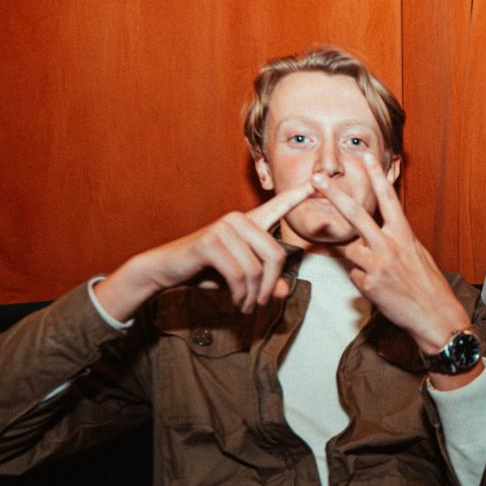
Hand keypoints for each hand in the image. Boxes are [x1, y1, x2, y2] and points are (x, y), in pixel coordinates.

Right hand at [95, 183, 313, 320]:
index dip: (298, 195)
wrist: (166, 271)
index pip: (277, 206)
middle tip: (260, 304)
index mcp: (249, 223)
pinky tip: (236, 301)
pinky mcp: (209, 241)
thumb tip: (284, 291)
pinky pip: (238, 274)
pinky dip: (240, 294)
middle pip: (276, 255)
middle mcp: (238, 219)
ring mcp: (223, 227)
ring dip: (253, 295)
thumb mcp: (241, 280)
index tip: (318, 179)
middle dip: (270, 286)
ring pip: (256, 269)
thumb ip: (264, 283)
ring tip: (246, 305)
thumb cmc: (206, 272)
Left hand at [313, 156, 470, 356]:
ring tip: (377, 271)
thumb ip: (398, 239)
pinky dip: (361, 279)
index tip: (365, 156)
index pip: (388, 199)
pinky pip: (354, 274)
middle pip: (356, 215)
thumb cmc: (428, 285)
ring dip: (354, 256)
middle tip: (318, 178)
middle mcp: (390, 245)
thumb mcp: (418, 254)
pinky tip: (378, 288)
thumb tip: (384, 228)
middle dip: (335, 195)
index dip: (377, 176)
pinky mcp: (368, 284)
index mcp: (405, 235)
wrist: (434, 316)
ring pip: (348, 249)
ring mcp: (377, 264)